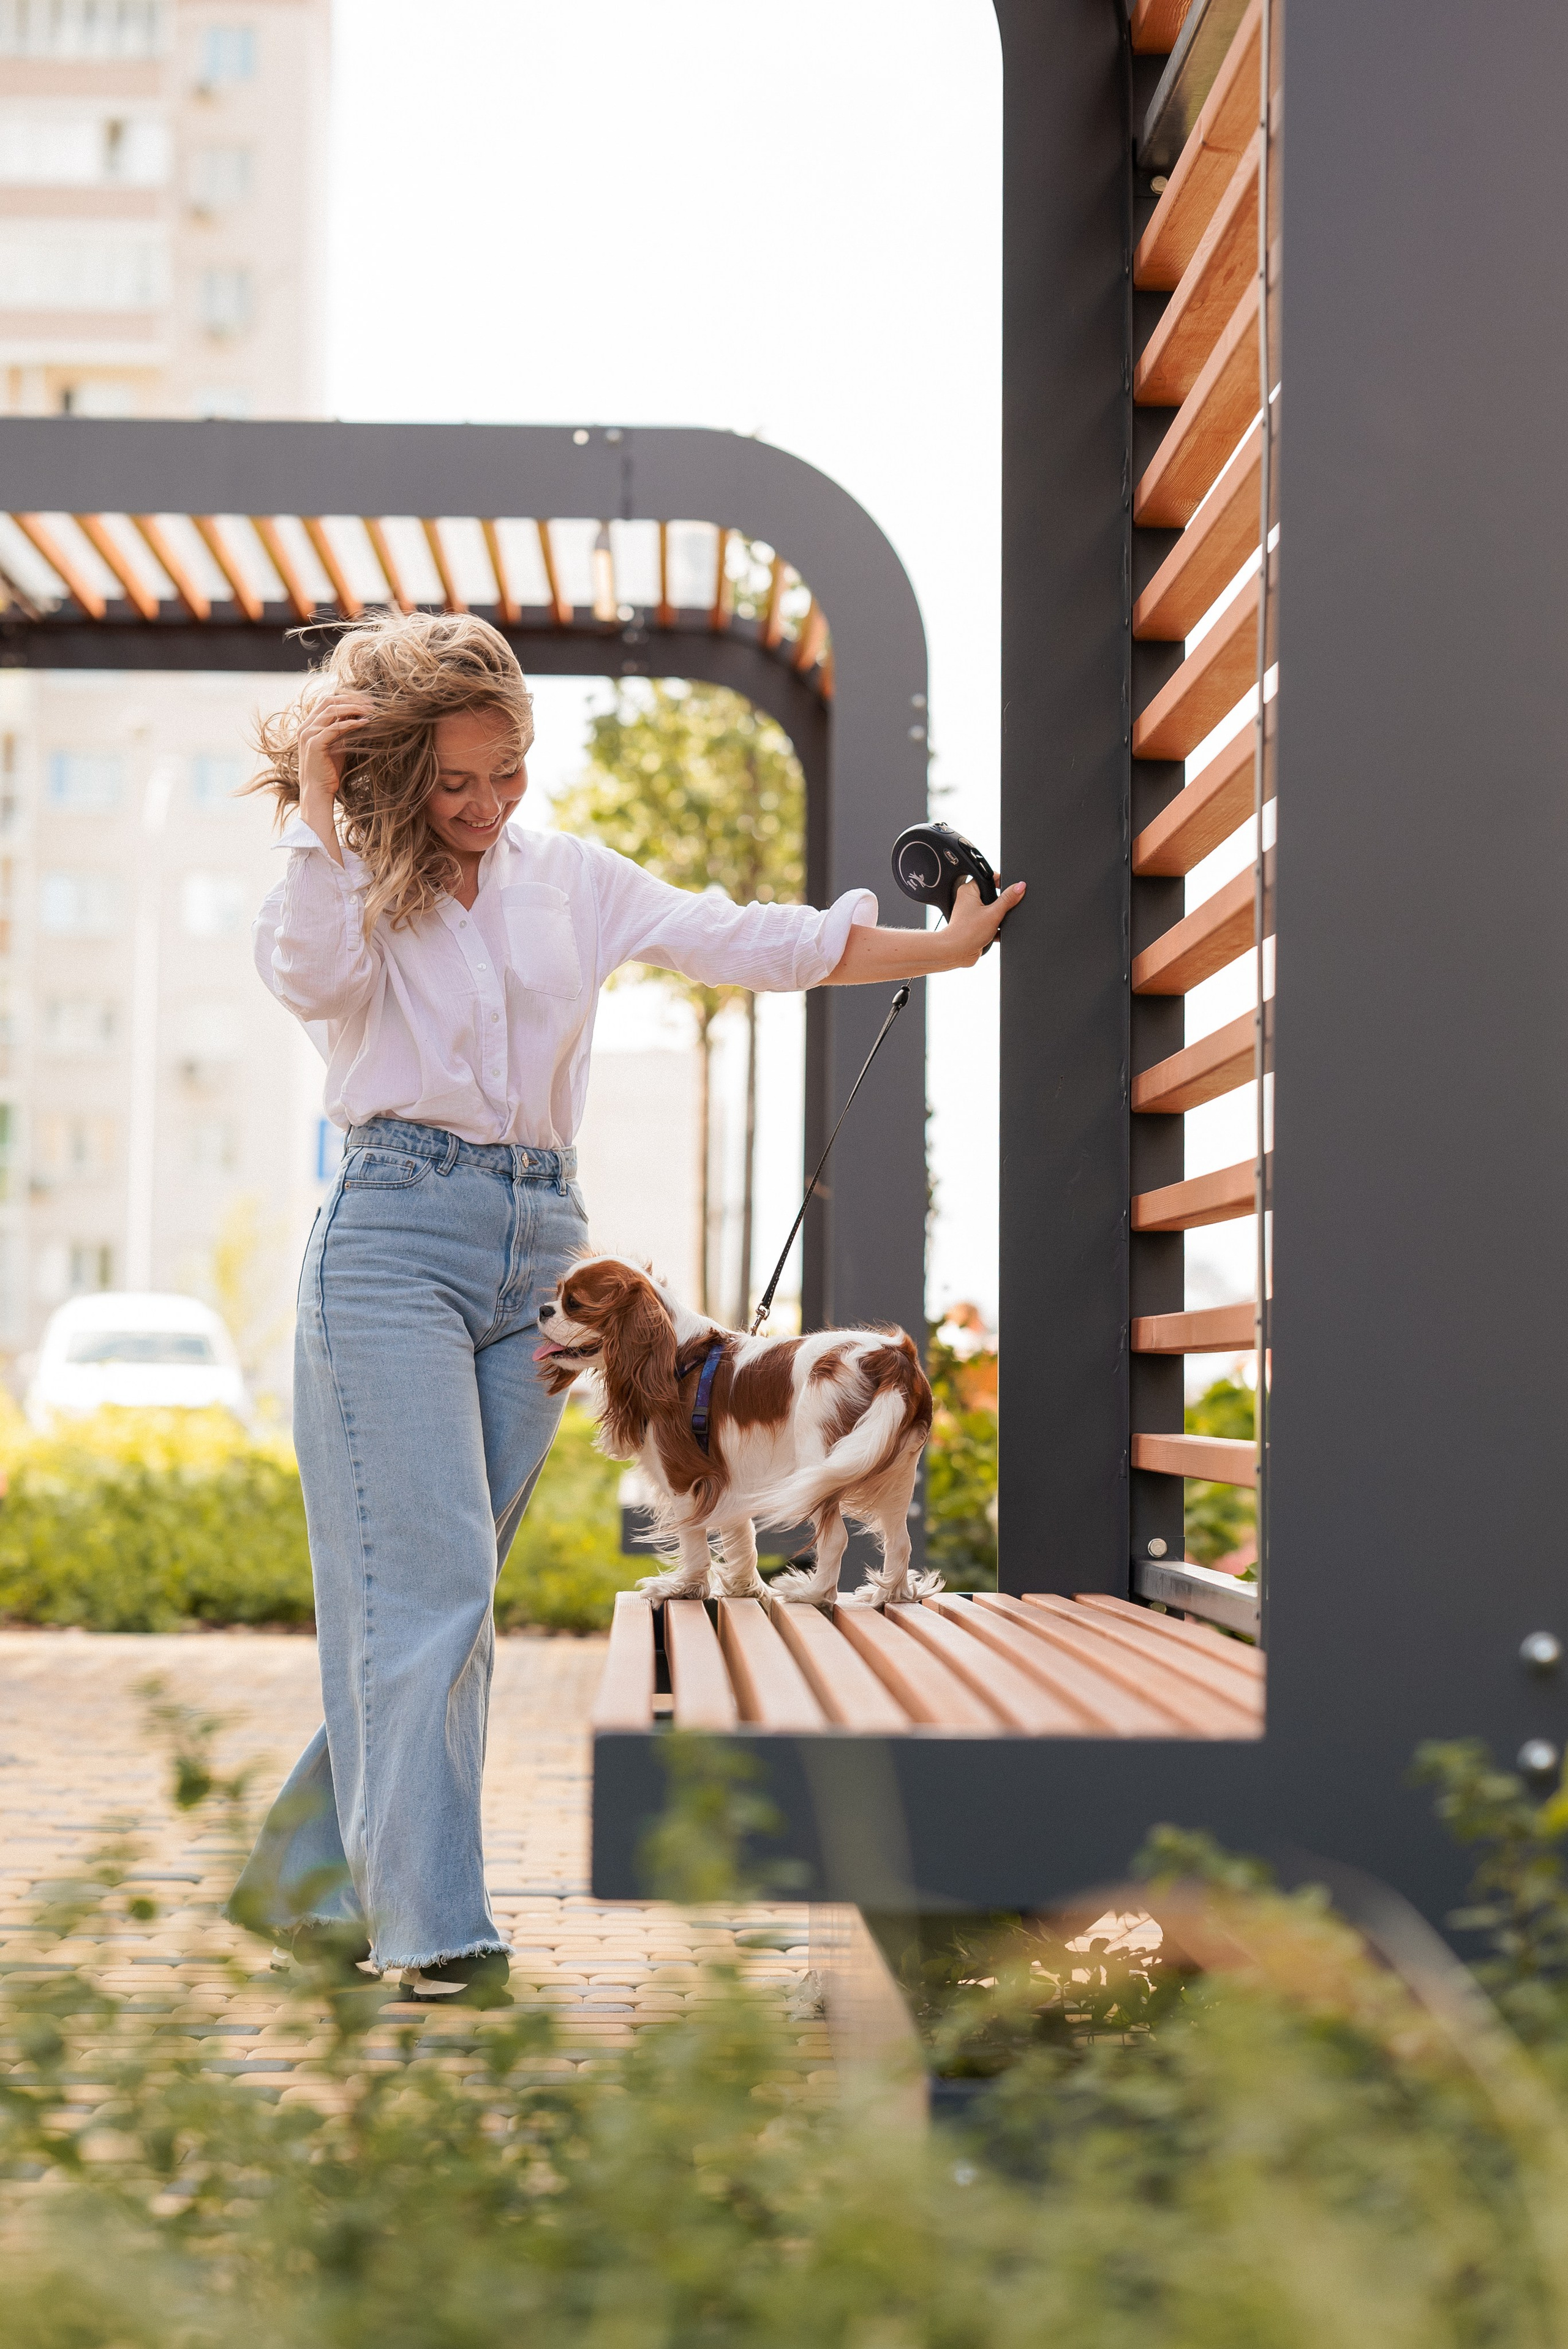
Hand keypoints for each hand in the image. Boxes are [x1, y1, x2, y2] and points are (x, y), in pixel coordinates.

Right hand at [297, 690, 372, 861]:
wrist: (318, 793)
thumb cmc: (329, 772)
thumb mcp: (338, 746)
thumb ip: (344, 730)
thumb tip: (361, 715)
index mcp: (308, 725)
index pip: (327, 701)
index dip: (348, 698)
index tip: (367, 700)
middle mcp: (305, 727)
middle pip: (329, 701)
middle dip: (352, 699)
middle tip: (373, 703)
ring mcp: (308, 734)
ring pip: (332, 710)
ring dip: (354, 708)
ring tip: (372, 711)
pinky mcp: (315, 744)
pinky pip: (336, 727)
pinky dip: (352, 723)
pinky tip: (366, 723)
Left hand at [943, 876, 1025, 964]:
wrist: (957, 952)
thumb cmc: (967, 932)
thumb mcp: (994, 913)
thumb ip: (1008, 899)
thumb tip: (1019, 886)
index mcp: (969, 891)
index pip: (988, 878)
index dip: (1001, 882)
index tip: (1010, 888)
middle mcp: (968, 900)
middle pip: (992, 895)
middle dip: (1000, 904)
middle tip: (1001, 910)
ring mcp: (971, 913)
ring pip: (991, 910)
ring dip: (998, 917)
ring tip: (995, 924)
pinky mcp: (974, 925)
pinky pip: (989, 922)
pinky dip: (995, 927)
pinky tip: (995, 932)